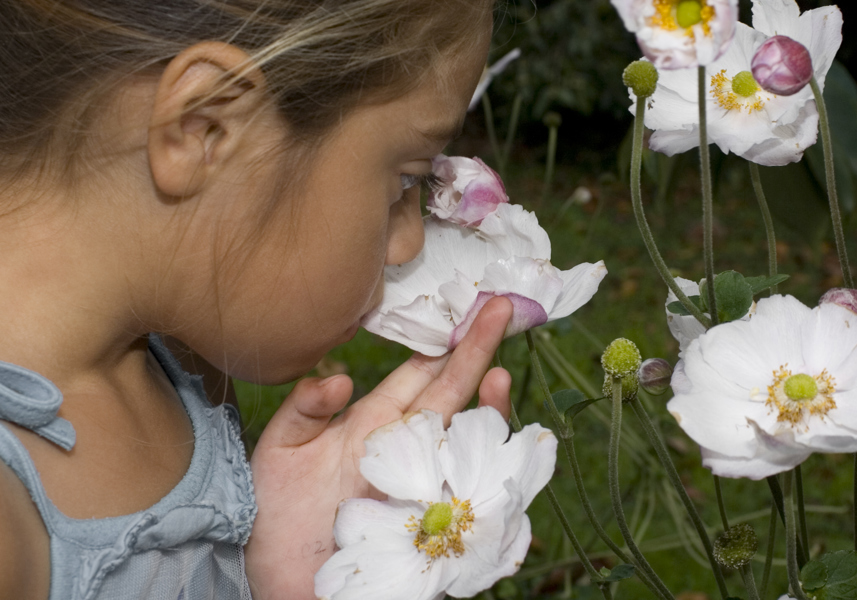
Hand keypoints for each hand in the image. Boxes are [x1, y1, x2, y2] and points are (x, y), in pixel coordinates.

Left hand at [244, 297, 513, 599]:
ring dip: (486, 408)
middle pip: (451, 394)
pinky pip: (465, 494)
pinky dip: (488, 473)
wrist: (272, 576)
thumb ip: (304, 408)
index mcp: (374, 424)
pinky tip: (502, 448)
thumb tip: (340, 378)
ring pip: (465, 439)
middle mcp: (405, 449)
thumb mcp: (279, 450)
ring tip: (498, 376)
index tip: (470, 306)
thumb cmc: (274, 510)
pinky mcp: (424, 522)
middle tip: (501, 308)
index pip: (420, 374)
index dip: (445, 342)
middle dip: (477, 351)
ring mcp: (418, 483)